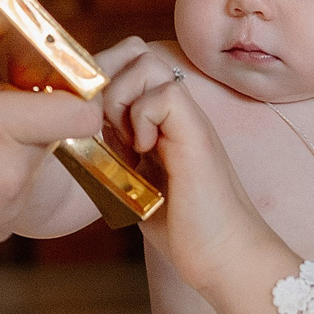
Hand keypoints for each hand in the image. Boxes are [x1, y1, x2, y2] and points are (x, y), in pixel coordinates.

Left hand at [97, 42, 297, 313]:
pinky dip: (143, 116)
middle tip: (104, 129)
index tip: (89, 123)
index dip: (103, 84)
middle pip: (136, 54)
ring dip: (121, 97)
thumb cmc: (187, 232)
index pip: (127, 70)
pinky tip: (142, 151)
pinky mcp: (197, 135)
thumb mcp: (138, 188)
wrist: (227, 258)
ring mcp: (189, 121)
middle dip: (107, 83)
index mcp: (161, 124)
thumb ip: (119, 159)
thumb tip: (87, 142)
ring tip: (123, 139)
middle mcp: (176, 114)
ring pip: (148, 63)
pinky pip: (166, 93)